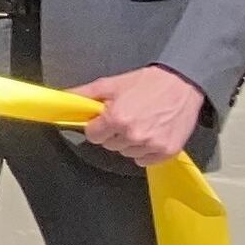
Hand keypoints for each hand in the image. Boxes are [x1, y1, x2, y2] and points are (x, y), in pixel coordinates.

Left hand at [69, 62, 208, 167]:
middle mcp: (133, 135)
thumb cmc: (146, 83)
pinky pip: (145, 161)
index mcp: (116, 118)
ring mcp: (152, 145)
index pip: (93, 136)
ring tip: (140, 124)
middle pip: (110, 145)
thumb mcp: (110, 84)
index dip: (96, 127)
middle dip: (113, 133)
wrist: (181, 85)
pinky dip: (145, 151)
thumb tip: (63, 99)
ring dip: (129, 143)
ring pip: (127, 154)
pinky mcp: (167, 152)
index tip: (103, 120)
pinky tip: (150, 135)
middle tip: (125, 118)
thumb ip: (84, 94)